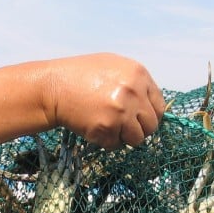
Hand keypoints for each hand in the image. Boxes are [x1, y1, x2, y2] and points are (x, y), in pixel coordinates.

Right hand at [42, 53, 164, 148]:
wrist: (53, 87)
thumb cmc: (82, 76)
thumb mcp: (114, 67)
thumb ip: (136, 84)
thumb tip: (151, 107)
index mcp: (139, 74)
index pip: (160, 107)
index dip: (149, 116)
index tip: (139, 119)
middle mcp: (133, 92)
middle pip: (152, 126)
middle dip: (138, 129)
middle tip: (122, 126)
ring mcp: (121, 111)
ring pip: (137, 139)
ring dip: (124, 137)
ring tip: (108, 126)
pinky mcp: (107, 128)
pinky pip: (116, 145)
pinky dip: (107, 141)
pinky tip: (95, 127)